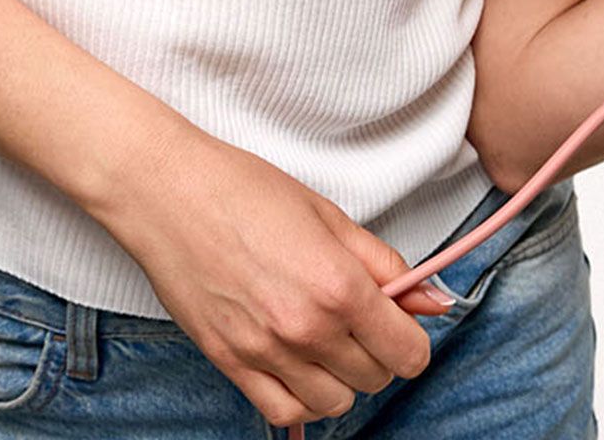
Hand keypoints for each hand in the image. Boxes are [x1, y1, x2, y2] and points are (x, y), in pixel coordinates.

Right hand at [96, 121, 450, 428]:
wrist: (169, 193)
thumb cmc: (244, 190)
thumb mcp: (328, 214)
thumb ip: (384, 263)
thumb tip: (433, 299)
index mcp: (339, 285)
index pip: (407, 352)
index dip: (412, 337)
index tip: (402, 321)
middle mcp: (306, 328)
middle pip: (375, 378)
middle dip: (378, 351)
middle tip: (360, 316)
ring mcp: (266, 352)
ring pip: (334, 403)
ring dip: (341, 377)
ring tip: (327, 338)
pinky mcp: (231, 364)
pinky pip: (283, 412)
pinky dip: (301, 398)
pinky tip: (299, 365)